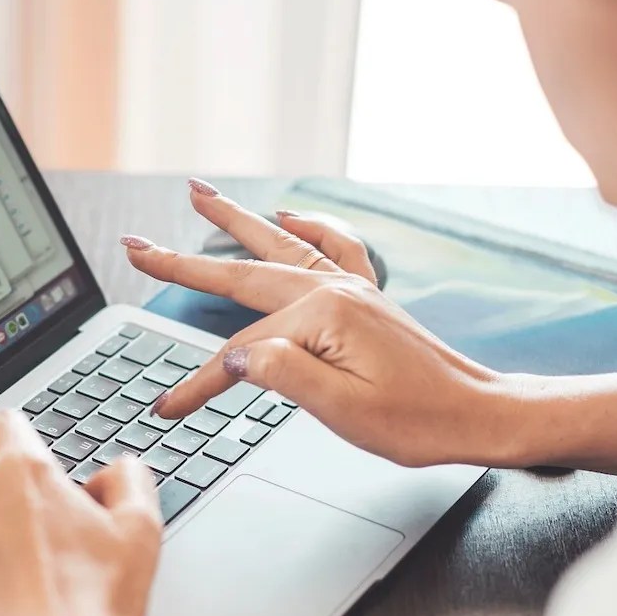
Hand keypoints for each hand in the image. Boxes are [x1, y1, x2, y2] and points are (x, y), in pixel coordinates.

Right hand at [123, 179, 517, 467]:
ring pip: (278, 245)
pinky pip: (333, 247)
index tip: (167, 408)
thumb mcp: (345, 411)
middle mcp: (335, 290)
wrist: (480, 414)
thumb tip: (235, 355)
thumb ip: (284, 376)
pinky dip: (308, 228)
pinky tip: (288, 216)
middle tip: (136, 245)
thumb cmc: (420, 422)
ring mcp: (352, 287)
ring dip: (234, 221)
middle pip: (242, 275)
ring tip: (197, 193)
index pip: (240, 353)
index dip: (198, 383)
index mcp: (324, 318)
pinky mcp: (367, 296)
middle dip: (183, 263)